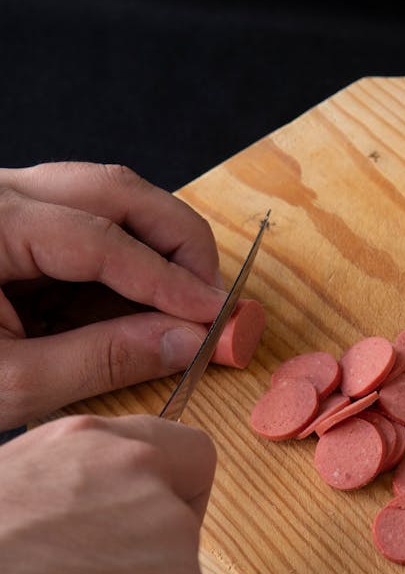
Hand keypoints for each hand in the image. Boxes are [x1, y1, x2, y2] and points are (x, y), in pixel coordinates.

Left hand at [0, 162, 227, 427]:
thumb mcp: (9, 384)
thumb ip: (102, 360)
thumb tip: (185, 341)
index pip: (99, 239)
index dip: (167, 280)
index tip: (215, 315)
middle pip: (113, 189)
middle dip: (175, 241)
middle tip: (212, 298)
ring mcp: (0, 198)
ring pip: (102, 193)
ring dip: (153, 243)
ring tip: (183, 301)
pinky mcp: (7, 217)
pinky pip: (81, 217)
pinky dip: (120, 255)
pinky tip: (135, 301)